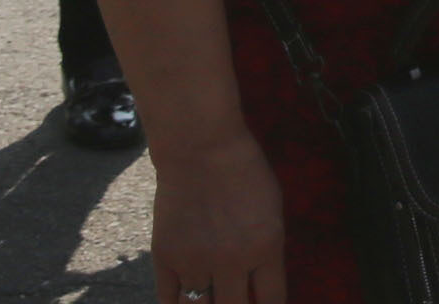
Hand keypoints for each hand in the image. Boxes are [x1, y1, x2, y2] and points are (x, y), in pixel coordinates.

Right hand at [151, 132, 286, 303]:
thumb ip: (268, 249)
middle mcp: (231, 260)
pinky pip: (169, 301)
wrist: (200, 149)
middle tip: (237, 301)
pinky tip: (188, 303)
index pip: (271, 300)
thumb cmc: (244, 172)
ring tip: (213, 301)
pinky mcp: (165, 258)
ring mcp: (195, 261)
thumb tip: (260, 286)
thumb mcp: (273, 210)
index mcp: (266, 246)